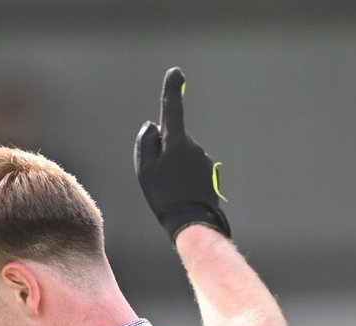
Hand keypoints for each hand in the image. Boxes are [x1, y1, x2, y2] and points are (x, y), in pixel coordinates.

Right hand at [134, 66, 230, 243]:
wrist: (192, 223)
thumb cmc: (164, 197)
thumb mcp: (145, 171)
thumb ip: (146, 143)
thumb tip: (153, 126)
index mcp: (177, 142)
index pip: (173, 109)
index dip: (172, 89)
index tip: (175, 73)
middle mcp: (194, 146)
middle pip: (174, 139)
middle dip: (166, 152)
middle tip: (160, 180)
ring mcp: (204, 160)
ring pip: (184, 156)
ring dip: (176, 168)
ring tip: (173, 191)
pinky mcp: (210, 173)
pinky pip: (193, 169)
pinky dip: (186, 178)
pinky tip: (183, 195)